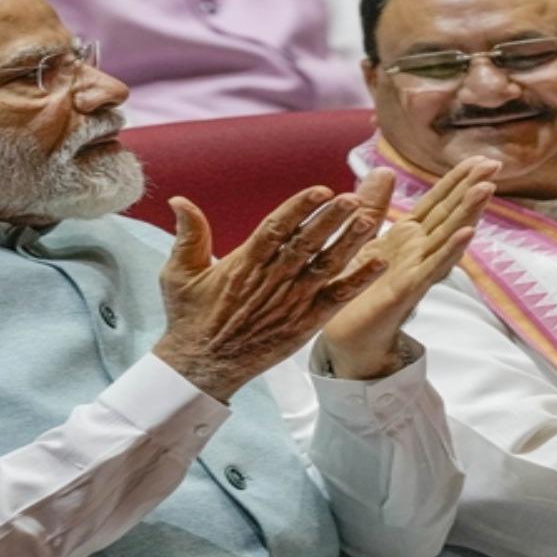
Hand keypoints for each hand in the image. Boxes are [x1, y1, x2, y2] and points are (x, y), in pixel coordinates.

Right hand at [153, 178, 393, 401]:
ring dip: (349, 244)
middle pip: (307, 243)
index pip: (276, 228)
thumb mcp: (179, 273)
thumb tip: (178, 200)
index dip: (300, 208)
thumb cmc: (190, 317)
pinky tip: (378, 263)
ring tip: (369, 220)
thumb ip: (188, 235)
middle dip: (332, 220)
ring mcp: (290, 302)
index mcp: (244, 263)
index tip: (321, 191)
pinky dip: (358, 281)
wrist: (201, 366)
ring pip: (326, 267)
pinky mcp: (304, 323)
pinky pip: (336, 299)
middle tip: (354, 198)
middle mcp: (271, 280)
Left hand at [320, 156, 499, 379]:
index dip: (457, 181)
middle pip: (449, 215)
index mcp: (408, 237)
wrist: (345, 336)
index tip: (480, 158)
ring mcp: (416, 271)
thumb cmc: (356, 288)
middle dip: (471, 190)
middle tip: (495, 165)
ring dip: (468, 214)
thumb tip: (385, 169)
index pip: (437, 203)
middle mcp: (419, 252)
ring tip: (487, 190)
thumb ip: (374, 205)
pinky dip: (449, 250)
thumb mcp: (361, 238)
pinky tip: (466, 234)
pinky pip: (431, 268)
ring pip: (447, 238)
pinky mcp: (406, 291)